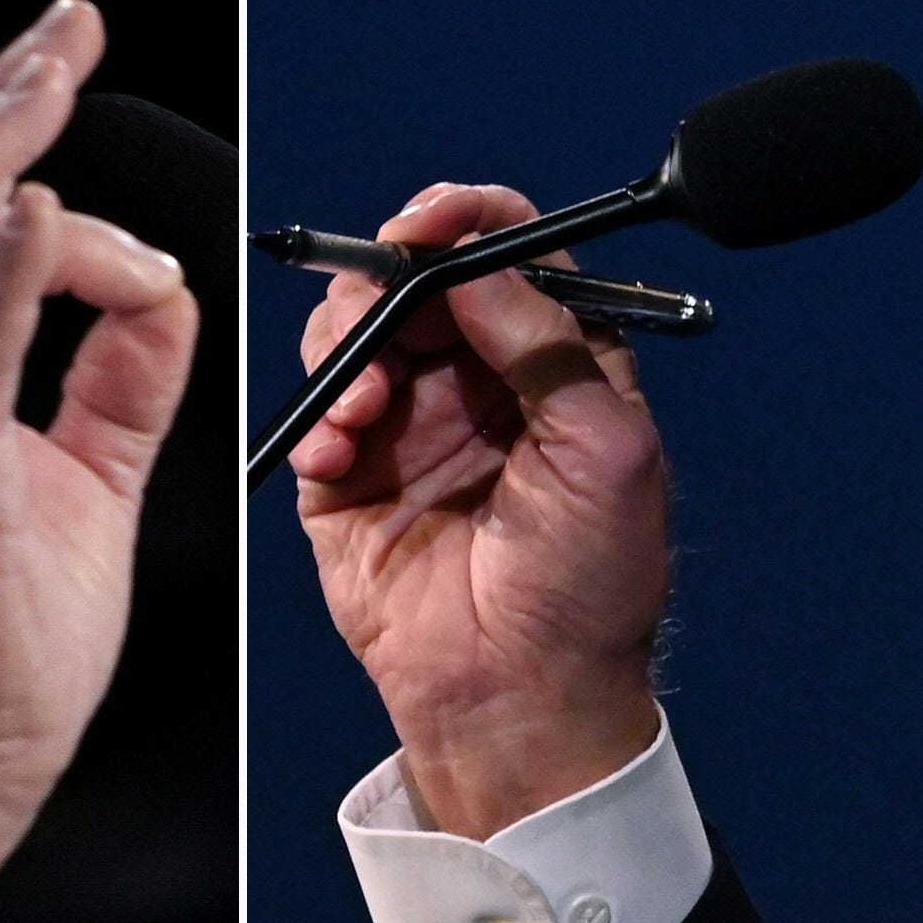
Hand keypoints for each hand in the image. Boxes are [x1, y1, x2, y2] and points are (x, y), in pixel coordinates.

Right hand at [0, 0, 200, 922]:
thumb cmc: (4, 630)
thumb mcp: (87, 469)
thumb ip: (120, 372)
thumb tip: (162, 283)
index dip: (26, 153)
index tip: (77, 88)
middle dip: (7, 99)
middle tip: (68, 24)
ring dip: (1, 145)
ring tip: (53, 67)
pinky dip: (3, 278)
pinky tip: (40, 212)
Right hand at [295, 184, 669, 839]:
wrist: (521, 701)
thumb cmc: (590, 591)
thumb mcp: (607, 449)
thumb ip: (549, 343)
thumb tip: (481, 262)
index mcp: (556, 364)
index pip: (511, 255)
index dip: (470, 221)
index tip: (431, 223)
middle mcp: (479, 383)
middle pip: (418, 278)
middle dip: (389, 280)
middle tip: (381, 306)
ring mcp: (409, 425)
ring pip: (357, 329)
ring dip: (349, 343)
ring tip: (365, 403)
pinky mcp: (348, 477)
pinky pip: (316, 408)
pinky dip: (318, 413)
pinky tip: (339, 450)